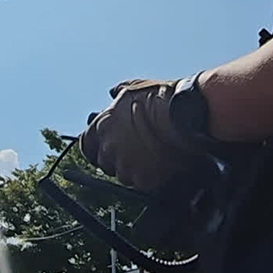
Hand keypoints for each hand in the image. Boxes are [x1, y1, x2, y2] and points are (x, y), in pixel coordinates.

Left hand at [78, 78, 205, 193]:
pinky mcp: (143, 181)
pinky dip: (150, 177)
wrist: (186, 115)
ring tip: (152, 155)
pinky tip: (161, 163)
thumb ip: (118, 93)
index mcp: (103, 126)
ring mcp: (126, 167)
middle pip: (104, 163)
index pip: (86, 146)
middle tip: (135, 149)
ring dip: (133, 168)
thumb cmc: (162, 98)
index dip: (96, 146)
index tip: (105, 145)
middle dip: (116, 158)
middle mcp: (110, 148)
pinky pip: (142, 183)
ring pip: (123, 175)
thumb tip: (113, 93)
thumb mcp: (134, 88)